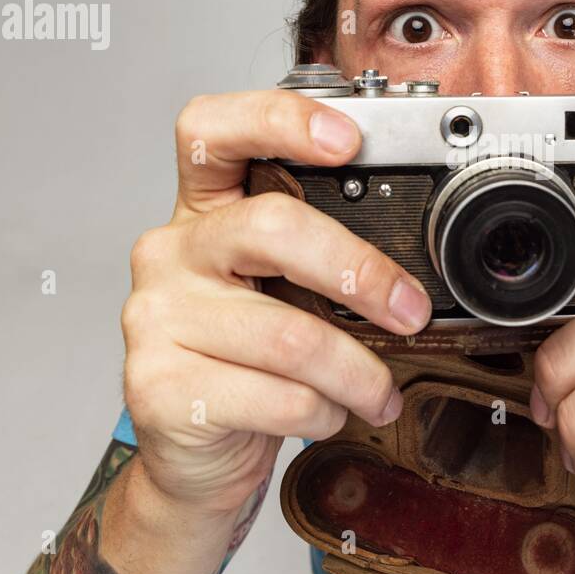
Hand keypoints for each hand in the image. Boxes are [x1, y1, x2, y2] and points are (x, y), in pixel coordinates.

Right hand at [109, 90, 431, 573]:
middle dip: (361, 272)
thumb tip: (417, 270)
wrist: (194, 454)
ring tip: (381, 393)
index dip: (280, 119)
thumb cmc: (248, 362)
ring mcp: (157, 319)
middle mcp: (171, 252)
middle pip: (272, 229)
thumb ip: (321, 260)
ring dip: (358, 372)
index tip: (348, 140)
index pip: (213, 130)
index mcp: (205, 210)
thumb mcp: (281, 292)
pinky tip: (328, 416)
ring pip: (288, 334)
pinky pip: (276, 396)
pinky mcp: (161, 388)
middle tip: (409, 311)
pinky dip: (324, 412)